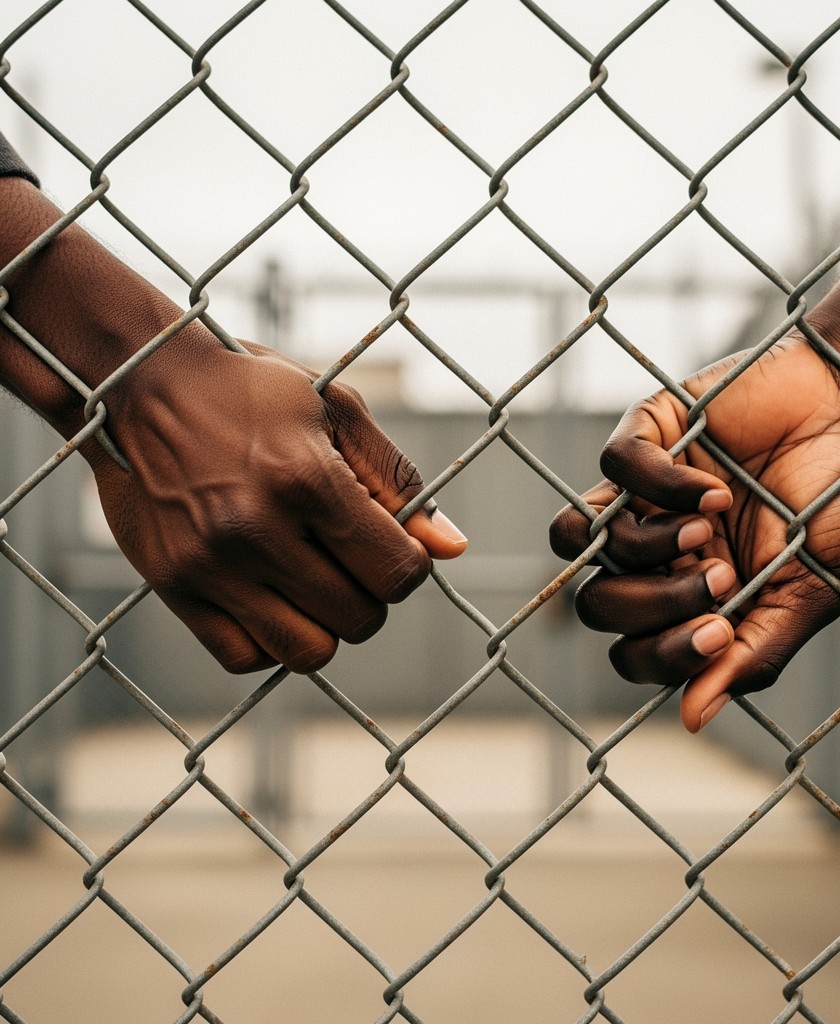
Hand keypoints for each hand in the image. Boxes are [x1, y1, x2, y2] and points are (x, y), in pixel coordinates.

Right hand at [88, 342, 466, 674]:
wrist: (141, 382)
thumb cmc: (252, 389)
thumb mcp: (337, 410)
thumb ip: (398, 480)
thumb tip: (453, 550)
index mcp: (307, 480)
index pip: (397, 573)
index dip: (410, 566)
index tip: (392, 544)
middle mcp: (255, 530)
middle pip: (358, 619)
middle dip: (372, 594)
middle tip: (350, 557)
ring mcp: (208, 565)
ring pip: (306, 653)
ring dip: (327, 627)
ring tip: (314, 582)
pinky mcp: (171, 586)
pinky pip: (243, 658)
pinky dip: (270, 642)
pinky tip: (272, 598)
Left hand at [552, 335, 839, 730]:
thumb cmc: (835, 501)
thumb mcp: (808, 592)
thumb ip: (754, 655)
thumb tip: (693, 718)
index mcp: (687, 596)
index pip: (630, 651)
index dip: (658, 655)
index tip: (719, 630)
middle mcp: (653, 549)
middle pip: (594, 603)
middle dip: (654, 603)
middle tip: (720, 575)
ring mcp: (641, 493)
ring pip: (577, 540)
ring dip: (638, 547)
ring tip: (704, 531)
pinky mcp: (646, 433)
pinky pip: (611, 468)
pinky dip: (659, 484)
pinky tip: (715, 488)